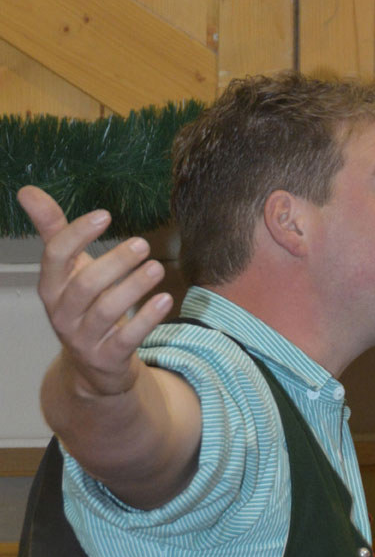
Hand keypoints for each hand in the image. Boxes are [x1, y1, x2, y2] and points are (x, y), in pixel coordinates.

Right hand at [18, 186, 173, 397]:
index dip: (78, 234)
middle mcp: (62, 313)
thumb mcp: (67, 270)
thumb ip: (53, 231)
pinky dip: (147, 318)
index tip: (105, 215)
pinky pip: (127, 338)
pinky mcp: (108, 357)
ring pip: (107, 310)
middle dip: (115, 262)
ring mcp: (84, 338)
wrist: (94, 365)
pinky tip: (165, 298)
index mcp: (50, 286)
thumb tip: (27, 191)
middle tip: (142, 244)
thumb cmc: (83, 305)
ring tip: (157, 267)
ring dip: (134, 287)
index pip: (55, 256)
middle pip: (85, 285)